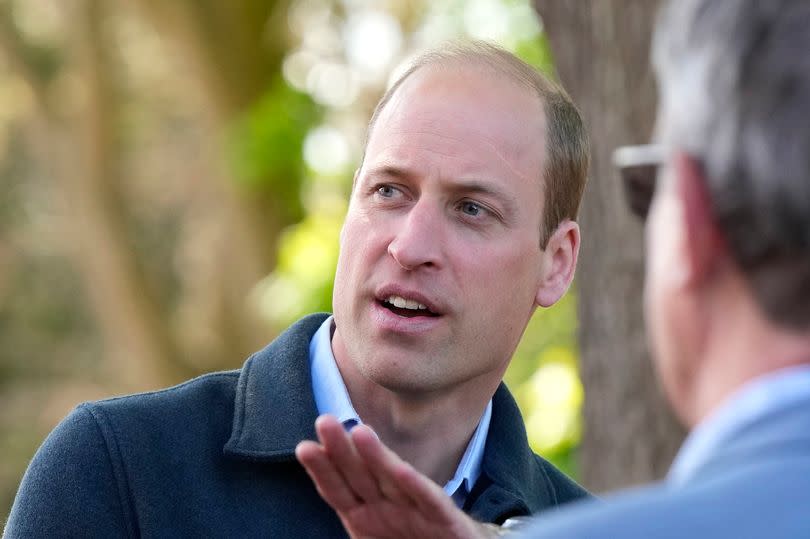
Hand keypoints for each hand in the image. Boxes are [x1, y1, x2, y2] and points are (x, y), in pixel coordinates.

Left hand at [295, 415, 491, 538]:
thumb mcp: (370, 535)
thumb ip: (354, 517)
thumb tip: (329, 500)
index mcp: (365, 514)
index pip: (338, 490)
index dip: (323, 470)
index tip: (305, 448)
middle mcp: (388, 505)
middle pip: (361, 476)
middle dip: (341, 450)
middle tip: (324, 421)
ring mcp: (415, 509)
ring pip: (392, 479)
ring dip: (377, 456)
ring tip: (359, 432)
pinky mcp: (444, 517)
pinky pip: (428, 500)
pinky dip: (417, 486)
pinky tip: (403, 470)